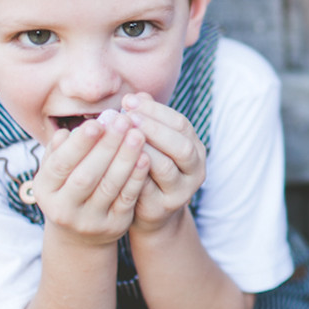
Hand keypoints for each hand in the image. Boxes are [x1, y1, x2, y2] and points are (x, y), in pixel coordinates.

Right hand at [31, 113, 149, 245]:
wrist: (81, 234)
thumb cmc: (69, 190)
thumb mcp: (57, 173)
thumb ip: (60, 151)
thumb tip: (66, 132)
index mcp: (45, 191)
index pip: (60, 164)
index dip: (79, 144)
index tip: (98, 122)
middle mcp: (64, 210)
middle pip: (86, 176)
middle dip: (106, 146)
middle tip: (123, 120)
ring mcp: (90, 221)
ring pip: (109, 186)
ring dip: (125, 158)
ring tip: (137, 134)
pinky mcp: (114, 226)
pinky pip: (127, 199)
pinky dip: (136, 177)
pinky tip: (145, 157)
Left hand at [121, 92, 206, 232]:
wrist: (150, 212)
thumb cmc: (148, 169)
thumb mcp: (152, 144)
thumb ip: (146, 121)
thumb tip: (136, 95)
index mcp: (195, 148)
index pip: (181, 124)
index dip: (155, 111)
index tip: (128, 100)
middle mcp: (195, 170)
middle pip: (181, 145)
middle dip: (153, 128)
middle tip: (126, 117)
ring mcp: (182, 191)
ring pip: (166, 167)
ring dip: (142, 149)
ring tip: (119, 137)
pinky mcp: (163, 208)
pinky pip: (146, 189)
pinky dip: (131, 173)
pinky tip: (113, 161)